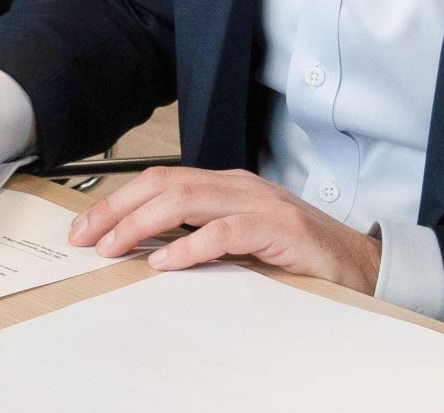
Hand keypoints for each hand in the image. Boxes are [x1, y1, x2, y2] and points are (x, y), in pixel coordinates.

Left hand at [67, 167, 383, 293]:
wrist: (357, 262)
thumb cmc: (295, 251)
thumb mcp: (239, 237)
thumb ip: (199, 233)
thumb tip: (142, 246)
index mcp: (225, 184)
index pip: (159, 181)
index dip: (118, 201)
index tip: (86, 228)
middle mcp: (238, 185)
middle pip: (165, 184)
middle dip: (118, 209)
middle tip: (86, 238)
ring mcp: (259, 203)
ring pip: (188, 200)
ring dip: (143, 224)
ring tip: (114, 246)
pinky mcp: (280, 227)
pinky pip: (227, 231)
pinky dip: (192, 245)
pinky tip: (167, 261)